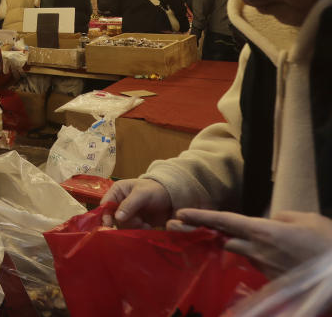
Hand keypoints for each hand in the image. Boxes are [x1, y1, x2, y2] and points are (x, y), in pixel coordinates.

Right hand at [100, 178, 173, 228]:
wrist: (171, 199)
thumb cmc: (155, 190)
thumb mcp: (142, 194)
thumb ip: (129, 204)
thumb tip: (117, 218)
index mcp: (117, 192)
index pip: (105, 204)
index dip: (105, 215)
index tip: (109, 225)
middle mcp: (119, 203)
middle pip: (112, 218)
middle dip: (126, 221)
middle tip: (138, 221)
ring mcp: (126, 214)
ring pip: (121, 225)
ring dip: (133, 226)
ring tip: (145, 223)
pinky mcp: (134, 222)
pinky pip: (130, 230)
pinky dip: (139, 230)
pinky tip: (147, 226)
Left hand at [168, 209, 331, 277]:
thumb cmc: (328, 242)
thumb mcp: (305, 219)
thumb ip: (280, 217)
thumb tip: (269, 221)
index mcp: (262, 231)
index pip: (224, 221)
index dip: (200, 216)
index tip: (180, 213)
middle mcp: (257, 250)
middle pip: (224, 240)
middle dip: (202, 234)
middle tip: (177, 228)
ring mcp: (263, 268)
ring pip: (241, 253)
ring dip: (233, 246)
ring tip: (221, 239)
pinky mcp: (272, 281)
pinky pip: (257, 265)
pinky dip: (254, 258)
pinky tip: (264, 257)